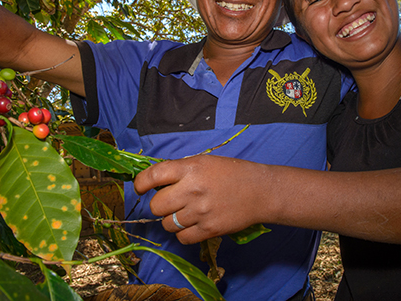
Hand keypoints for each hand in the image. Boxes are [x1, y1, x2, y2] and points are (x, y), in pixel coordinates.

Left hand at [134, 155, 266, 243]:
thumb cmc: (231, 173)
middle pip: (156, 206)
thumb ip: (179, 170)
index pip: (153, 176)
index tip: (140, 187)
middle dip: (160, 204)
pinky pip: (181, 238)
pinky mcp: (208, 230)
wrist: (260, 191)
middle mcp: (192, 190)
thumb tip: (153, 182)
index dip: (140, 183)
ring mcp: (200, 212)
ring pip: (167, 224)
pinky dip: (184, 233)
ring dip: (172, 220)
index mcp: (190, 168)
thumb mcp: (204, 162)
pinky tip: (193, 224)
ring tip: (186, 212)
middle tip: (171, 201)